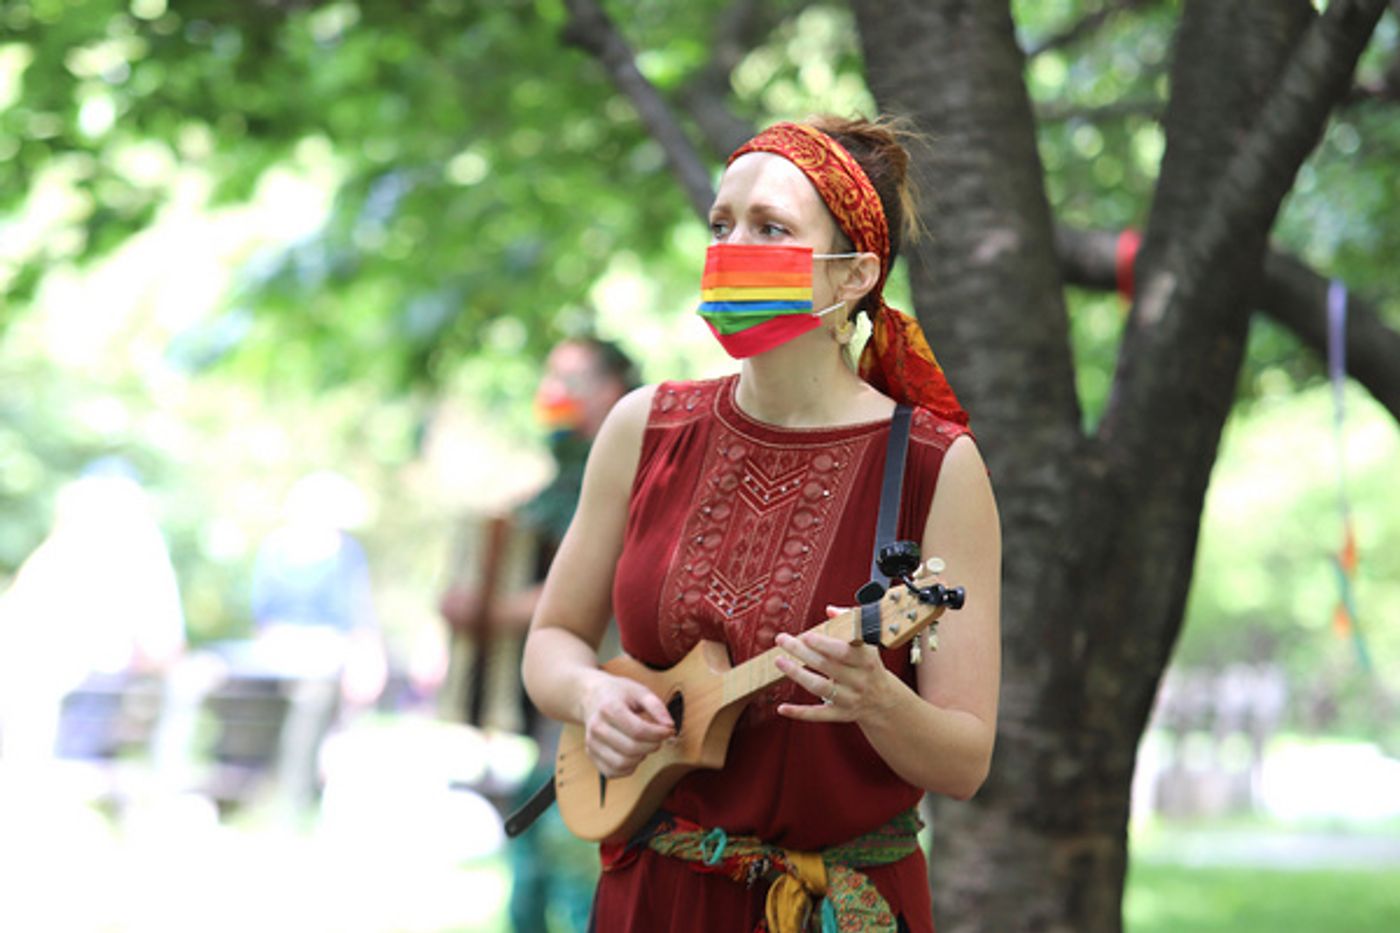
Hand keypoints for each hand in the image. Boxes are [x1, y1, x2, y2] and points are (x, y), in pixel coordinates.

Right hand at [580, 672, 674, 777]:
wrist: (592, 697)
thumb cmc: (619, 694)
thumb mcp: (639, 691)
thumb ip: (656, 706)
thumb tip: (670, 725)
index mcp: (609, 708)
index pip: (638, 730)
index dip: (658, 734)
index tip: (669, 730)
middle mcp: (597, 727)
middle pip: (631, 748)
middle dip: (652, 746)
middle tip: (659, 738)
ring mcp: (591, 743)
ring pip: (622, 763)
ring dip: (641, 757)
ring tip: (645, 744)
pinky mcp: (591, 755)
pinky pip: (612, 772)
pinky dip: (628, 768)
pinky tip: (634, 754)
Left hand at [773, 606, 896, 722]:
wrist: (884, 701)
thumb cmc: (870, 668)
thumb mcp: (868, 645)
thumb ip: (850, 624)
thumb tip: (830, 610)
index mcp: (867, 661)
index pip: (844, 652)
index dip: (824, 644)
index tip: (806, 635)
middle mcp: (859, 681)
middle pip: (827, 666)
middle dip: (802, 652)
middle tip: (783, 640)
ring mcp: (849, 699)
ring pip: (820, 687)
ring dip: (797, 674)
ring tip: (779, 661)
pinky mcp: (840, 714)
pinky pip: (818, 714)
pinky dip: (799, 712)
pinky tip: (782, 707)